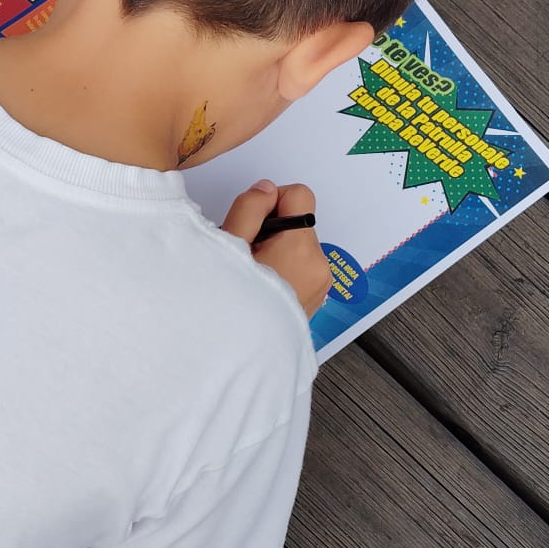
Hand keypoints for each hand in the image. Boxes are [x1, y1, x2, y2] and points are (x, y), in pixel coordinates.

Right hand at [221, 180, 331, 316]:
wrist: (237, 357)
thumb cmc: (228, 305)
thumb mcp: (229, 246)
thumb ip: (249, 208)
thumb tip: (267, 190)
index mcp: (301, 249)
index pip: (300, 195)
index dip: (271, 202)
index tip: (252, 225)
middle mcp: (319, 266)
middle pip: (298, 223)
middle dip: (272, 230)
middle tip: (247, 257)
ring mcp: (320, 285)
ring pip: (298, 246)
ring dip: (277, 251)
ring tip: (254, 277)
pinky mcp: (315, 299)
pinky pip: (301, 268)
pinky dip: (284, 270)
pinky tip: (263, 289)